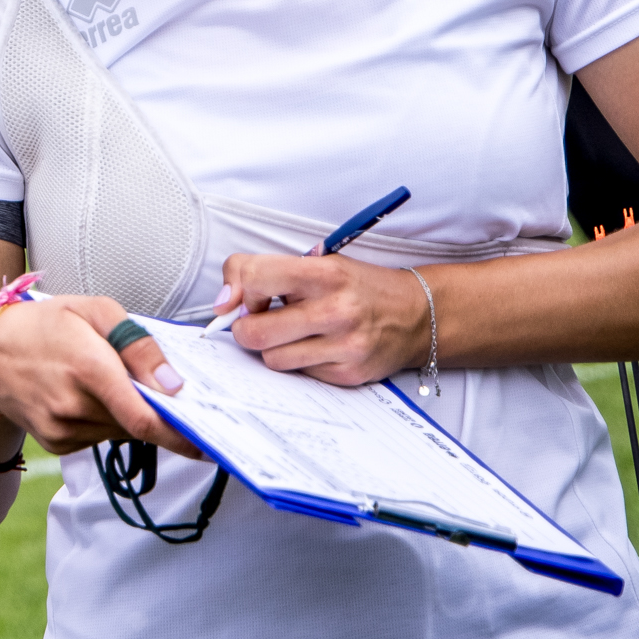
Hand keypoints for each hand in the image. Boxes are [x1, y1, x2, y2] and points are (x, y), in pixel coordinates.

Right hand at [0, 295, 201, 458]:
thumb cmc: (46, 324)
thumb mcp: (95, 310)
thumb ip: (140, 344)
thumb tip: (173, 384)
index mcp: (89, 368)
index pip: (145, 419)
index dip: (182, 435)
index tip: (208, 440)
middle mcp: (74, 406)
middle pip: (138, 425)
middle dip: (156, 412)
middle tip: (156, 391)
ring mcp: (62, 428)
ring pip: (121, 432)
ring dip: (129, 414)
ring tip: (107, 383)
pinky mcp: (56, 442)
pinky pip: (99, 437)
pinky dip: (106, 420)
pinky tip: (86, 396)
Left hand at [210, 253, 426, 384]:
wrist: (417, 315)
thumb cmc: (357, 287)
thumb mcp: (317, 264)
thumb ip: (264, 272)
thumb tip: (222, 304)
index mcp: (324, 273)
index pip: (254, 277)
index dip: (241, 289)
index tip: (251, 296)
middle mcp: (336, 310)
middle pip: (253, 332)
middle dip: (247, 328)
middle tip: (262, 321)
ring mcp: (345, 346)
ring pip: (271, 359)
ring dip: (273, 348)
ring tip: (294, 333)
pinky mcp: (349, 374)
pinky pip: (298, 375)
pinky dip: (300, 363)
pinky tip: (319, 347)